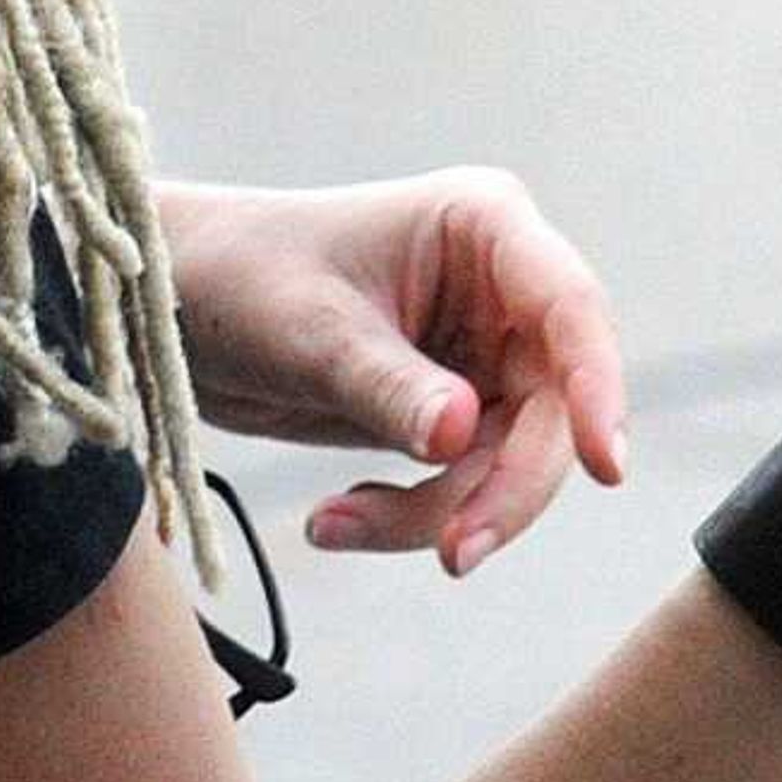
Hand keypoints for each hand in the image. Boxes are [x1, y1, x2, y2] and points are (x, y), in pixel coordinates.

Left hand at [157, 170, 630, 576]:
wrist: (174, 305)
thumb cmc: (238, 277)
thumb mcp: (308, 332)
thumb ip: (387, 383)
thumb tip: (460, 434)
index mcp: (482, 225)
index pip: (570, 307)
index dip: (597, 386)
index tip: (607, 466)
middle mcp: (499, 287)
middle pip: (554, 406)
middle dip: (505, 487)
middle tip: (455, 555)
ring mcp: (480, 350)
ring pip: (510, 460)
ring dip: (438, 512)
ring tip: (334, 525)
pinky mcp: (451, 407)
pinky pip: (465, 482)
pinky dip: (411, 515)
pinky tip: (334, 521)